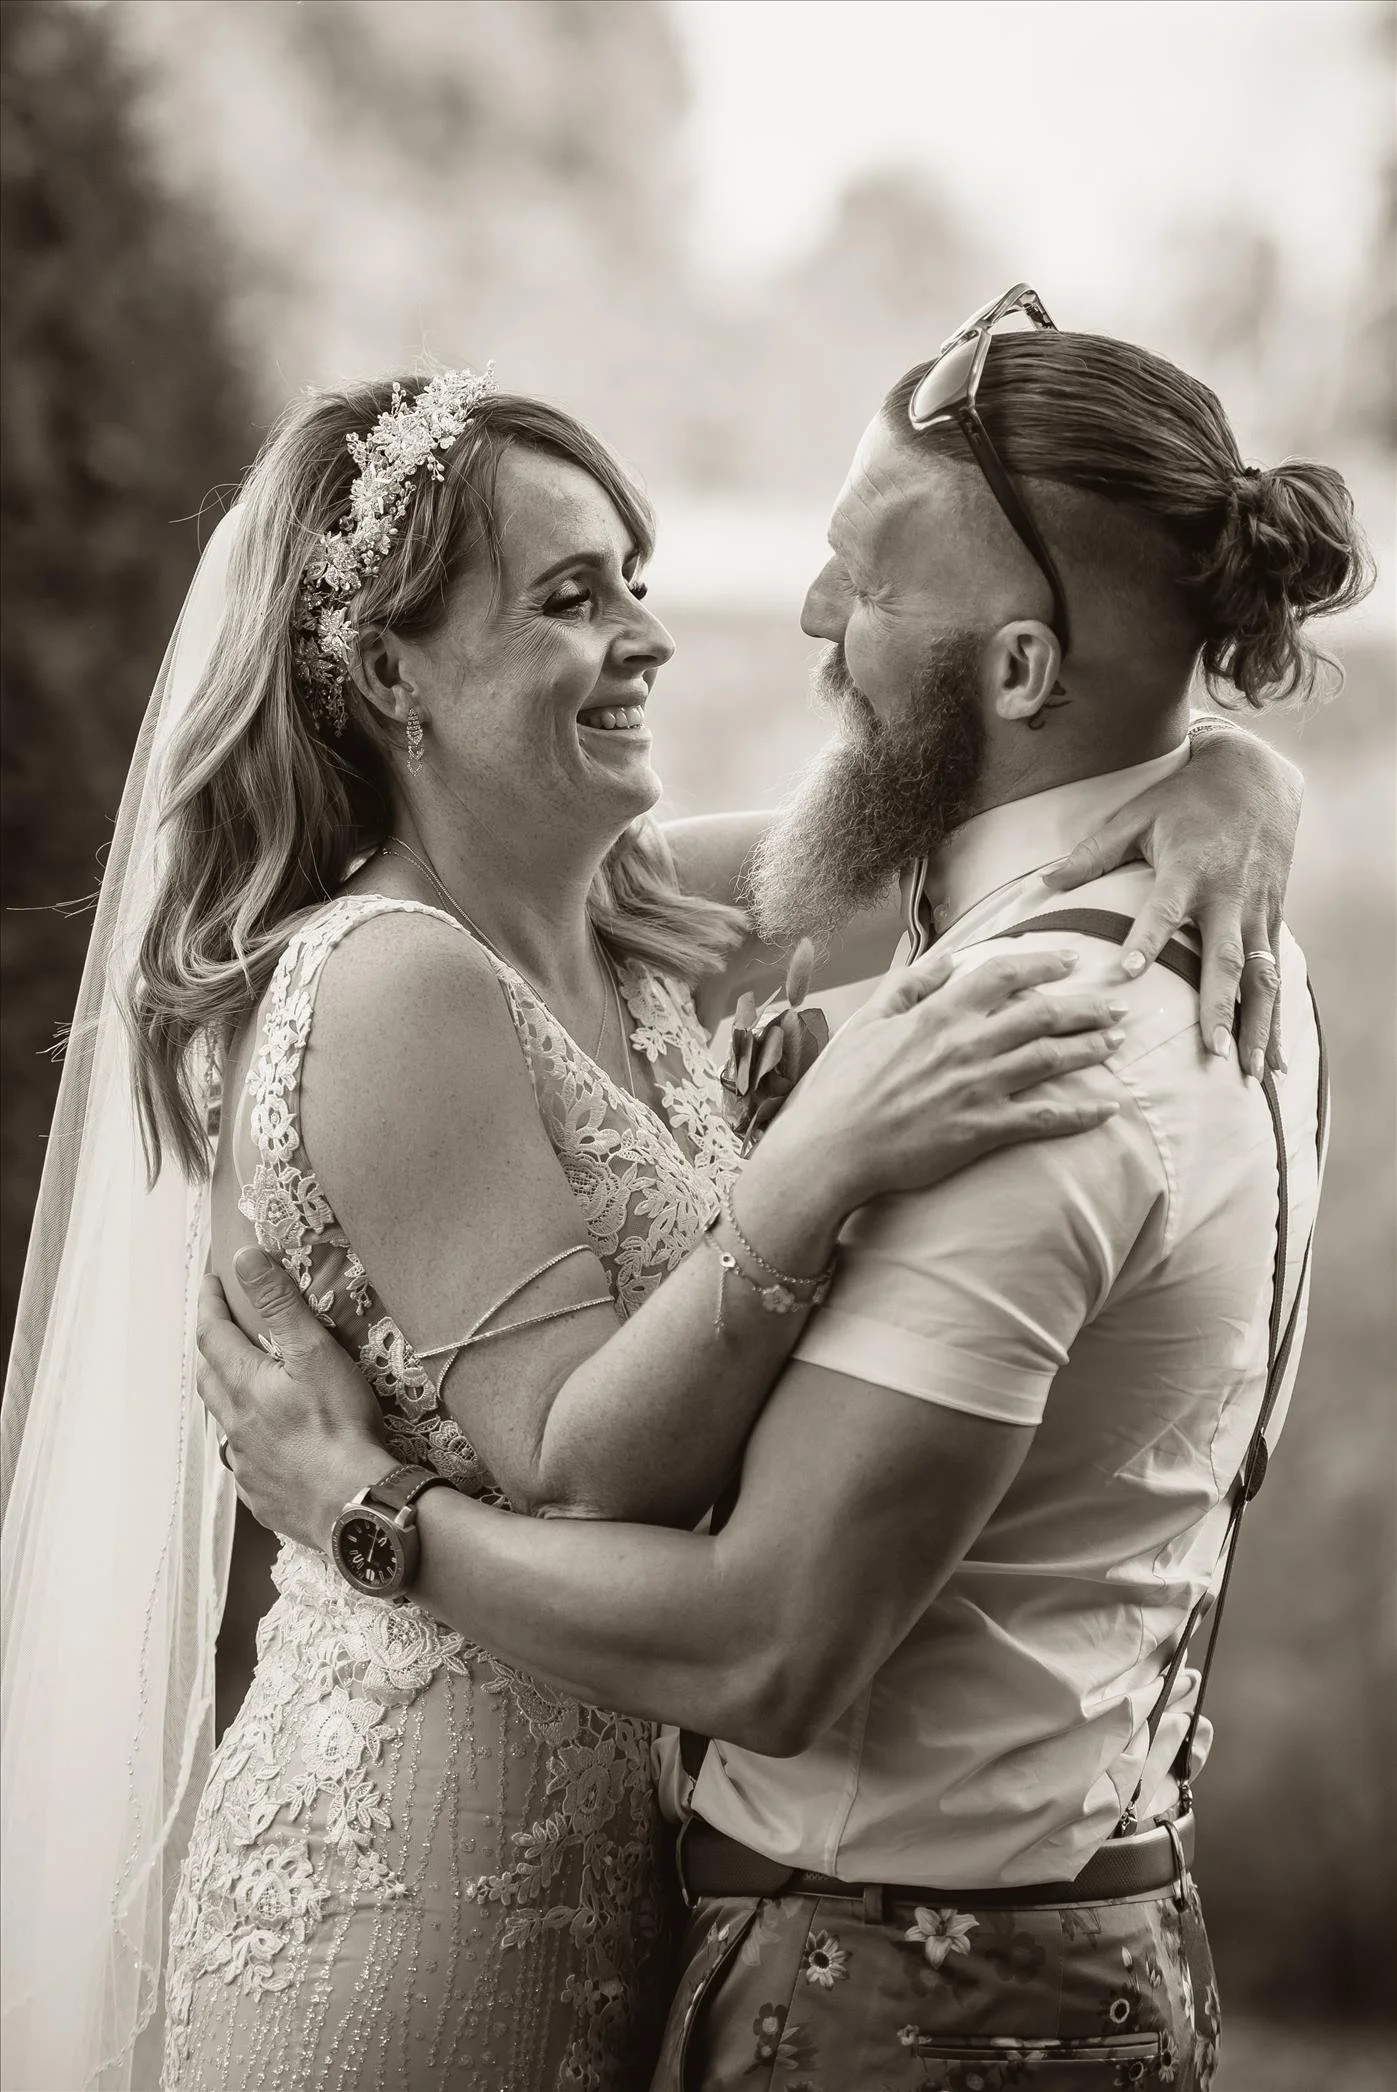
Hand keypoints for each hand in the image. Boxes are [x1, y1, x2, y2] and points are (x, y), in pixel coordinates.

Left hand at [197, 1248, 395, 1548]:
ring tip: (245, 1387)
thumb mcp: (314, 1352)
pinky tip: (270, 1446)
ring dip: (227, 1398)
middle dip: (211, 1349)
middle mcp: (235, 1425)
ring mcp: (246, 1464)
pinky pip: (245, 1463)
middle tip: (223, 1331)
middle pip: (209, 1379)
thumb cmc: (338, 1426)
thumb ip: (279, 1304)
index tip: (213, 1283)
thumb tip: (246, 1259)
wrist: (352, 1504)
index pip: (213, 1334)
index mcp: (245, 1385)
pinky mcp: (262, 1495)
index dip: (210, 1305)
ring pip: (224, 1423)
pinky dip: (250, 1444)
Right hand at [766, 946, 1124, 1212]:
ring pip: (1051, 1059)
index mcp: (939, 1013)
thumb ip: (910, 985)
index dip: (1044, 963)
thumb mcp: (869, 1021)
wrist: (832, 1148)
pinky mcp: (983, 1130)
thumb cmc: (843, 1087)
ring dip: (1090, 1048)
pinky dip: (1081, 1114)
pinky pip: (1045, 1118)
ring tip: (1115, 1042)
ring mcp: (979, 1087)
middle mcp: (966, 1044)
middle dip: (1085, 1006)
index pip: (1004, 974)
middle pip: (1042, 1014)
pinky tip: (1107, 1110)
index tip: (1070, 961)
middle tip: (1114, 1005)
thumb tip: (949, 959)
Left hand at [1043, 724, 1301, 1075]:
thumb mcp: (1136, 814)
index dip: (1147, 940)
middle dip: (1220, 1007)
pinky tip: (1274, 1059)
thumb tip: (1045, 883)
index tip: (1127, 975)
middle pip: (1224, 958)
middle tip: (1212, 1052)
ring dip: (1258, 1025)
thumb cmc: (1185, 797)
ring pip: (1260, 976)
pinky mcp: (1272, 918)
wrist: (1255, 776)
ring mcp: (1255, 910)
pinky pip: (1276, 974)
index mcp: (1187, 869)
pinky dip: (1277, 1018)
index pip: (1164, 910)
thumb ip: (1093, 852)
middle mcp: (1227, 895)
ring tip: (1252, 1073)